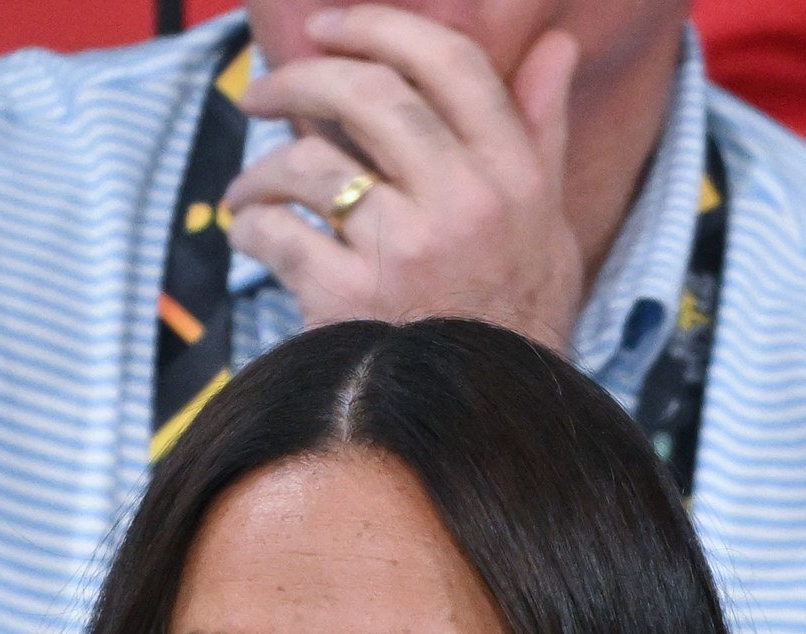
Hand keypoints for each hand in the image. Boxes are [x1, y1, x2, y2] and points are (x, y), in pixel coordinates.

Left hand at [227, 4, 584, 351]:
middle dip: (299, 78)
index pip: (450, 64)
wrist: (489, 421)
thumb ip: (541, 130)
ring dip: (262, 167)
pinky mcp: (351, 298)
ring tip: (253, 184)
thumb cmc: (516, 316)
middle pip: (369, 93)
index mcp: (515, 179)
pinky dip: (249, 225)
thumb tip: (556, 44)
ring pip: (309, 162)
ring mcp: (407, 251)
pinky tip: (252, 233)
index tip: (329, 28)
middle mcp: (467, 206)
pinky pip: (275, 231)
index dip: (379, 26)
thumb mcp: (548, 224)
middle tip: (263, 92)